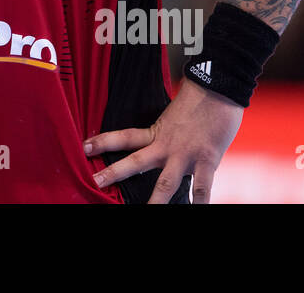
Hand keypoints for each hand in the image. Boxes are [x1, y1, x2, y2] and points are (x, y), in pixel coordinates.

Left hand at [84, 78, 242, 203]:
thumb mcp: (173, 116)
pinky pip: (201, 188)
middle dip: (114, 174)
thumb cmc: (199, 101)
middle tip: (95, 182)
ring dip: (155, 202)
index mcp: (157, 132)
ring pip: (165, 183)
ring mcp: (186, 155)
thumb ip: (164, 133)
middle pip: (135, 162)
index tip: (84, 147)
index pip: (124, 137)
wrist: (219, 90)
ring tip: (146, 212)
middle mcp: (167, 145)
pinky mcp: (207, 161)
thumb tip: (158, 143)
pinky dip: (198, 203)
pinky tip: (194, 210)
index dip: (103, 141)